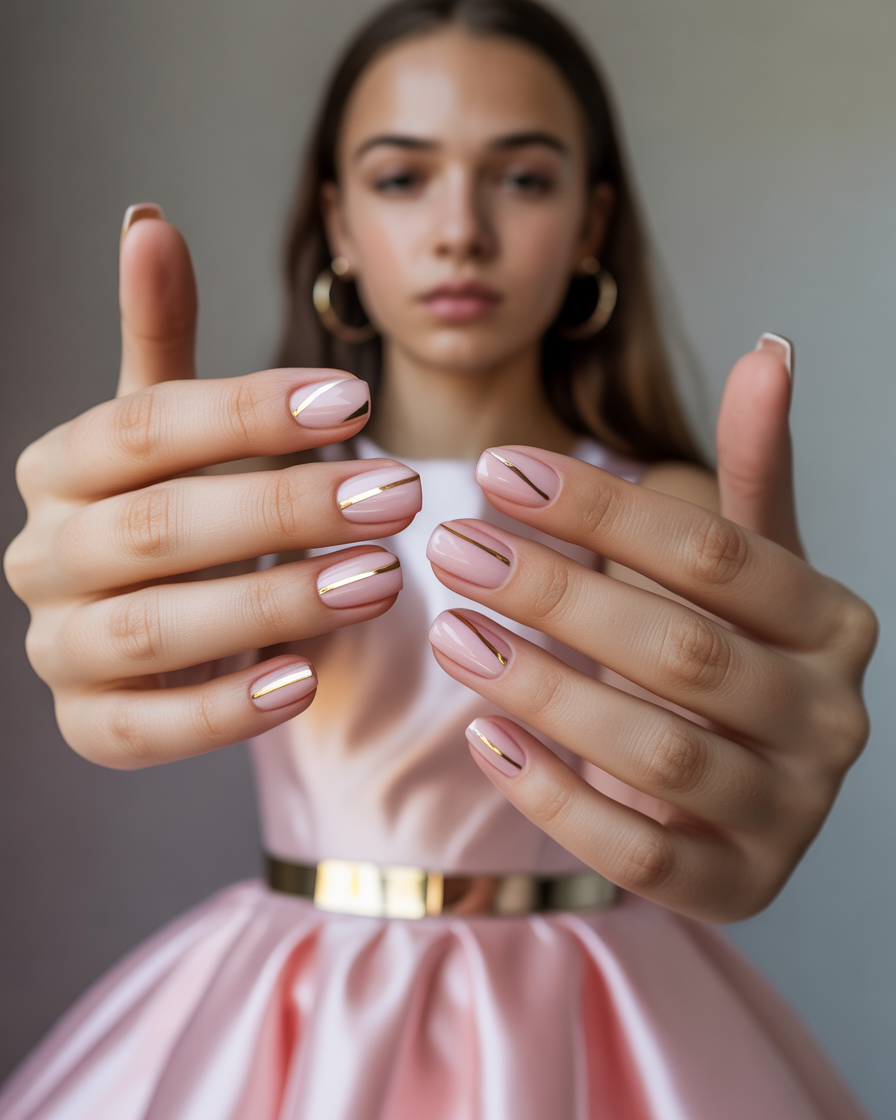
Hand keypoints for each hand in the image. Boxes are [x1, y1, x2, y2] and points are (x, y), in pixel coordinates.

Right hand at [4, 209, 419, 767]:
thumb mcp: (171, 426)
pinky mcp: (91, 723)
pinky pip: (145, 729)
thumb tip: (146, 219)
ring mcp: (60, 645)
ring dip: (276, 601)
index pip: (146, 426)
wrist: (146, 626)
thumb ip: (160, 338)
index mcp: (61, 467)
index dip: (249, 410)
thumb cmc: (177, 510)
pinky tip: (306, 681)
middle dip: (287, 510)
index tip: (355, 400)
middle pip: (162, 525)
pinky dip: (224, 709)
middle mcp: (43, 554)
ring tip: (382, 581)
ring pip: (158, 627)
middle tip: (399, 496)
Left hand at [426, 341, 876, 921]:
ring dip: (542, 690)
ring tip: (453, 633)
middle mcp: (832, 720)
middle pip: (681, 650)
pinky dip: (555, 797)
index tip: (495, 469)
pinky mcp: (739, 887)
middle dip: (555, 595)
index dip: (601, 508)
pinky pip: (639, 852)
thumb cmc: (725, 650)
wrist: (743, 782)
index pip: (714, 553)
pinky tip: (484, 738)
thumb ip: (752, 469)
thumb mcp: (744, 564)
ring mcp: (792, 814)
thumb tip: (771, 347)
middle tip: (452, 550)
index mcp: (835, 624)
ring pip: (657, 750)